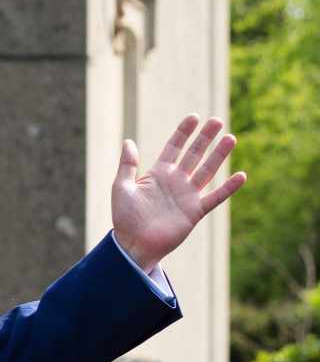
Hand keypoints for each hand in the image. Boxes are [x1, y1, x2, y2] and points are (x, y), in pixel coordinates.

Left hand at [112, 115, 246, 272]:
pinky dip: (228, 188)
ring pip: (206, 171)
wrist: (133, 244)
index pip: (174, 147)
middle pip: (194, 154)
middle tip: (217, 121)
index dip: (183, 133)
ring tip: (230, 138)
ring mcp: (187, 196)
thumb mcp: (121, 187)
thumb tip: (128, 141)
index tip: (194, 117)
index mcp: (158, 173)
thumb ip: (127, 165)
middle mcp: (175, 181)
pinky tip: (241, 175)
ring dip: (218, 155)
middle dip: (204, 138)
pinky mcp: (195, 211)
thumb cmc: (124, 217)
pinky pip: (215, 197)